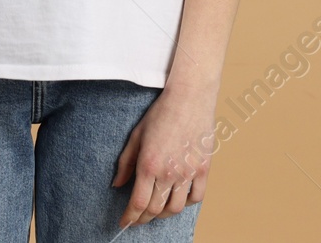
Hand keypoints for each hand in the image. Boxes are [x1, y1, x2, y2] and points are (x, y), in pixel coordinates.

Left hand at [112, 84, 215, 227]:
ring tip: (157, 210)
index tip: (125, 222)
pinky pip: (196, 197)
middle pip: (154, 209)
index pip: (138, 204)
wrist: (189, 97)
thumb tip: (117, 185)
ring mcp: (188, 172)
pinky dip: (187, 203)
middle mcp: (168, 173)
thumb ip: (125, 163)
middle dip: (143, 218)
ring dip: (163, 214)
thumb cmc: (161, 113)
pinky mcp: (203, 168)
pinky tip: (179, 198)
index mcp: (148, 165)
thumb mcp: (136, 135)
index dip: (130, 218)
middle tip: (138, 218)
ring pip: (175, 208)